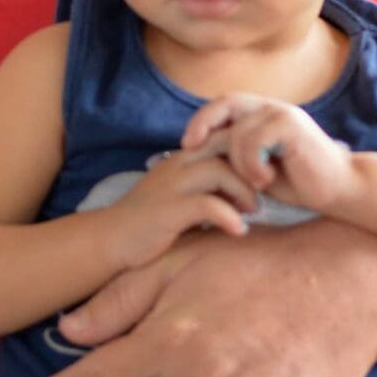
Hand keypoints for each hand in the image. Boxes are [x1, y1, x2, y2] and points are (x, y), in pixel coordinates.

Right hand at [99, 148, 256, 269]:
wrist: (110, 239)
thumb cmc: (151, 222)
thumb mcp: (183, 197)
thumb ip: (209, 189)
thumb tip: (247, 193)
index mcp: (183, 158)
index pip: (223, 137)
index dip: (249, 152)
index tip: (264, 176)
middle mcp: (177, 165)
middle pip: (226, 147)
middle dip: (252, 167)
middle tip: (266, 192)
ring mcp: (171, 186)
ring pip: (220, 171)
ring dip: (244, 191)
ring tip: (253, 211)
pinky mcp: (167, 210)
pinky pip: (208, 206)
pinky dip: (229, 218)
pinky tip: (238, 231)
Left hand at [182, 94, 356, 212]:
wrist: (339, 189)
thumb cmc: (298, 182)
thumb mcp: (256, 168)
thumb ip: (234, 156)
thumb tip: (198, 154)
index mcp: (262, 114)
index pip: (223, 104)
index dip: (201, 120)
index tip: (187, 144)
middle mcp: (271, 107)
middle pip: (225, 103)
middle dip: (203, 124)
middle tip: (191, 148)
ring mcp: (282, 114)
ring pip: (238, 131)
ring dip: (239, 162)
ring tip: (255, 183)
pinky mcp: (291, 126)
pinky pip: (254, 140)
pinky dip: (253, 164)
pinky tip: (266, 180)